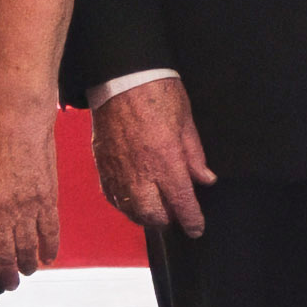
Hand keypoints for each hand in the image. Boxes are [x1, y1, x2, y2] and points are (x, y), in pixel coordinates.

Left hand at [0, 95, 63, 290]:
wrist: (16, 120)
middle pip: (1, 256)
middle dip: (5, 275)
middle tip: (8, 283)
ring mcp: (24, 208)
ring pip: (26, 249)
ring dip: (26, 266)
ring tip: (26, 273)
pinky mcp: (46, 199)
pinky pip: (49, 233)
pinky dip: (49, 249)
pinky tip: (48, 258)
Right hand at [91, 75, 214, 237]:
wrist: (120, 78)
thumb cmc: (156, 93)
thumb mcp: (186, 121)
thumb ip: (194, 155)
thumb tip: (205, 179)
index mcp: (165, 160)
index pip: (181, 203)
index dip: (192, 221)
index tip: (197, 229)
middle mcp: (140, 172)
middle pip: (153, 216)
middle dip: (167, 220)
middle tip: (176, 213)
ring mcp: (118, 171)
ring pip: (131, 211)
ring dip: (145, 215)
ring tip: (156, 207)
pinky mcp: (102, 166)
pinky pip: (112, 197)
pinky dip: (125, 204)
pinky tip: (134, 197)